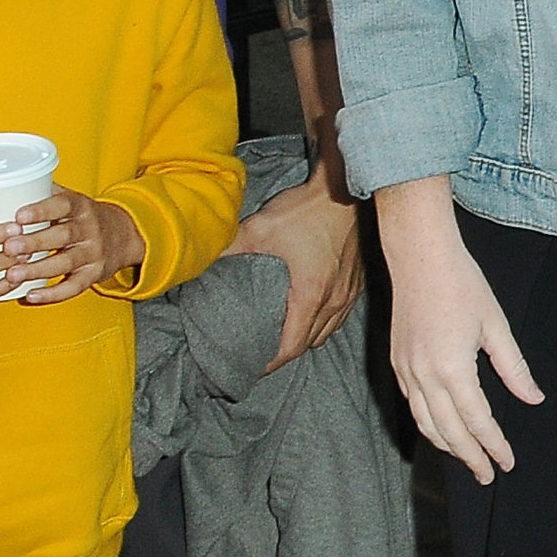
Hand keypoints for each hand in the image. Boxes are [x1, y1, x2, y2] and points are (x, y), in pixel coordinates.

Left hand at [6, 188, 146, 304]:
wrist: (125, 236)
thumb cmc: (84, 217)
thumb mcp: (72, 199)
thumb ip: (45, 192)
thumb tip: (5, 183)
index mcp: (81, 207)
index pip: (63, 205)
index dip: (42, 210)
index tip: (19, 216)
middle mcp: (89, 229)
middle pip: (62, 236)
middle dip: (35, 242)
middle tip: (9, 247)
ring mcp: (93, 254)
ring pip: (65, 263)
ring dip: (37, 269)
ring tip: (12, 275)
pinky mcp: (93, 275)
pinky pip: (73, 287)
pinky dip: (52, 294)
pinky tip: (29, 296)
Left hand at [222, 166, 364, 373]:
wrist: (346, 188)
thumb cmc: (308, 209)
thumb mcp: (260, 228)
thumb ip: (229, 248)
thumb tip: (199, 259)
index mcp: (310, 297)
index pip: (291, 348)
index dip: (270, 364)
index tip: (252, 367)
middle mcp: (334, 301)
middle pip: (309, 344)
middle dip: (285, 353)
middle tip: (261, 351)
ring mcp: (349, 292)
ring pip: (327, 331)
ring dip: (306, 338)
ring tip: (283, 335)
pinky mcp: (357, 281)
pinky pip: (340, 315)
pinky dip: (323, 321)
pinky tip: (309, 310)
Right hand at [382, 215, 539, 484]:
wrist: (419, 258)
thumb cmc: (463, 285)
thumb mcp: (496, 325)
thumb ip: (514, 368)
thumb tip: (533, 399)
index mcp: (452, 369)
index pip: (477, 421)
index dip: (493, 445)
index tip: (507, 463)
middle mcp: (423, 376)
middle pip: (449, 431)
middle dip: (470, 457)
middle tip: (488, 475)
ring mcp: (406, 371)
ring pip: (426, 423)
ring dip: (447, 446)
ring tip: (468, 459)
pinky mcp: (397, 363)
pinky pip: (413, 406)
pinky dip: (429, 426)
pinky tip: (442, 431)